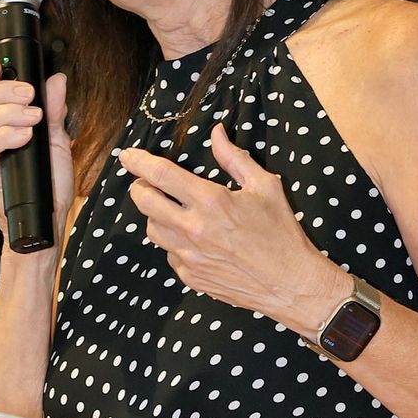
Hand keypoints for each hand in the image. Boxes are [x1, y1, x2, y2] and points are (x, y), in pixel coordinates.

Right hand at [0, 60, 73, 239]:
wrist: (46, 222)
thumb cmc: (48, 184)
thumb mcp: (56, 141)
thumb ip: (55, 111)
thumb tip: (56, 81)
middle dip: (3, 90)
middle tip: (30, 94)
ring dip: (8, 112)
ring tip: (35, 117)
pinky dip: (7, 135)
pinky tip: (26, 135)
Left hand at [117, 121, 343, 332]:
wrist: (290, 284)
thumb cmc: (281, 233)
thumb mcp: (264, 187)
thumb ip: (234, 158)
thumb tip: (216, 133)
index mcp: (210, 201)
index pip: (160, 174)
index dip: (138, 162)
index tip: (127, 156)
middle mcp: (192, 229)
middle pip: (144, 202)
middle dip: (140, 187)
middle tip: (147, 182)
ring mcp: (189, 256)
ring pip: (152, 229)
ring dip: (155, 215)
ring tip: (172, 210)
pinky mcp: (191, 277)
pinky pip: (169, 254)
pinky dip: (173, 242)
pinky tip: (191, 238)